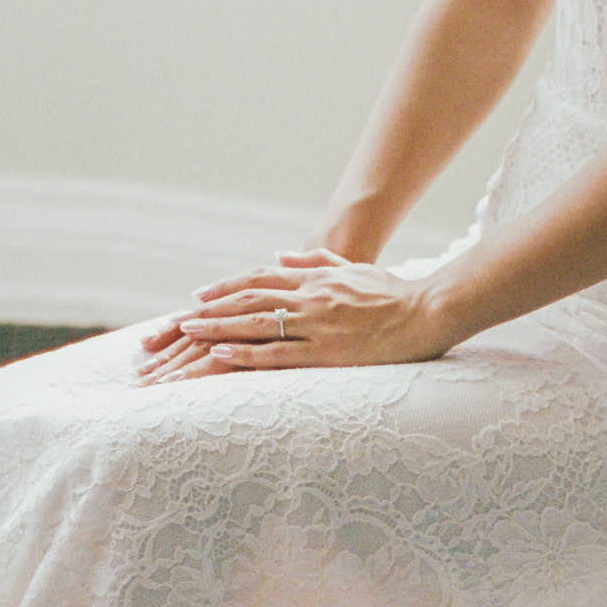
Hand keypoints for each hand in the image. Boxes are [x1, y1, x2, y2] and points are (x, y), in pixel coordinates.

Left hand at [136, 250, 450, 381]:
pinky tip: (221, 352)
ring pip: (257, 323)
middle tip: (175, 320)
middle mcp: (310, 297)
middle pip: (249, 298)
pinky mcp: (329, 351)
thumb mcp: (353, 269)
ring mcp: (318, 323)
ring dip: (218, 326)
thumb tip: (281, 254)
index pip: (260, 278)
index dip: (226, 287)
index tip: (199, 296)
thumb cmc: (396, 293)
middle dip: (210, 309)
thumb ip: (315, 261)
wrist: (431, 310)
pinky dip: (247, 351)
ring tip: (185, 332)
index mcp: (315, 279)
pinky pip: (280, 352)